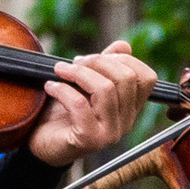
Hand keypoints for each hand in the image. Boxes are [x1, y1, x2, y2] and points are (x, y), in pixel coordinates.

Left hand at [28, 41, 156, 167]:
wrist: (42, 143)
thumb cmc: (64, 112)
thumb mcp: (87, 84)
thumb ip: (106, 65)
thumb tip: (124, 45)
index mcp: (130, 108)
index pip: (147, 78)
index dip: (124, 59)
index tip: (95, 58)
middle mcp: (126, 122)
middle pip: (126, 79)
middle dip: (97, 62)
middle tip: (73, 63)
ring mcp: (110, 133)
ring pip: (105, 90)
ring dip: (78, 73)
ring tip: (60, 70)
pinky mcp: (89, 140)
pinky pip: (80, 105)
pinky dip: (62, 90)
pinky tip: (50, 86)